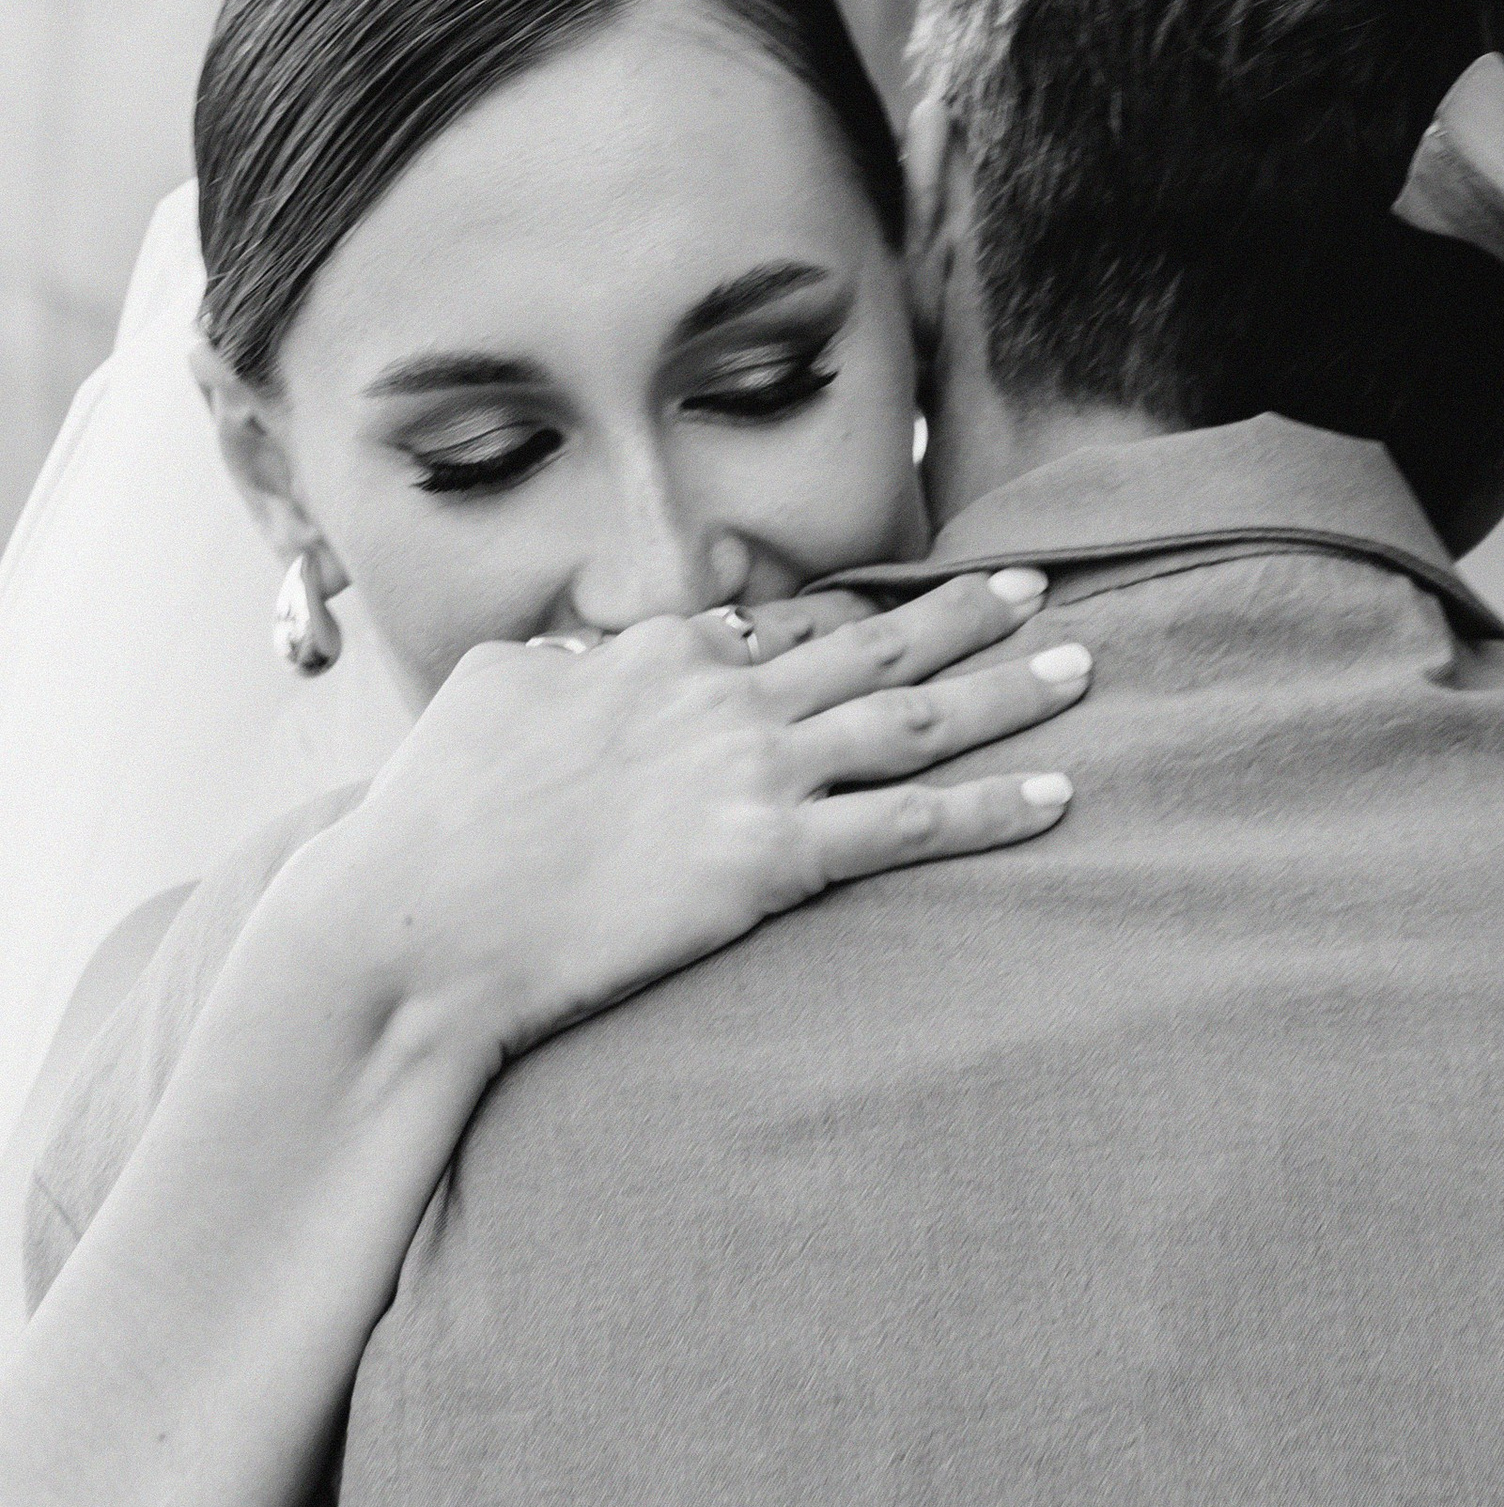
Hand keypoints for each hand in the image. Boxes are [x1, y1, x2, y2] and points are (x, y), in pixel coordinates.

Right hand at [288, 572, 1087, 1069]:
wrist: (419, 922)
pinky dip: (991, 809)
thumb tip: (577, 658)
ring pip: (914, 716)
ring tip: (1082, 665)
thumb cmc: (432, 818)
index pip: (778, 623)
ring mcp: (752, 773)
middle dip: (966, 613)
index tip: (908, 599)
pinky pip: (908, 827)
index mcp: (656, 652)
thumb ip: (553, 665)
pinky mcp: (767, 860)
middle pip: (872, 642)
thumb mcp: (489, 692)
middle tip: (1038, 584)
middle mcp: (721, 694)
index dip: (853, 611)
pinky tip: (1055, 796)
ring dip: (1006, 690)